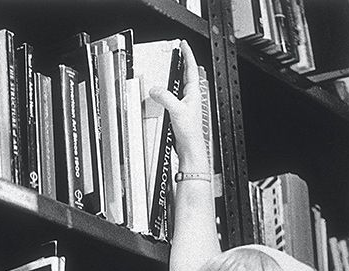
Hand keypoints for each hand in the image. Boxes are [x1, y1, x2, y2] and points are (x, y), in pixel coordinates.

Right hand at [149, 40, 207, 167]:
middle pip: (186, 74)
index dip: (188, 54)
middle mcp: (191, 97)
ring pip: (180, 85)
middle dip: (182, 63)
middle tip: (177, 53)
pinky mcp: (181, 112)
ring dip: (175, 77)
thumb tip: (155, 90)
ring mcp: (186, 104)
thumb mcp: (176, 111)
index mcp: (193, 93)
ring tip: (170, 69)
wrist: (190, 148)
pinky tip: (164, 95)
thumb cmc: (189, 132)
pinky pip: (174, 97)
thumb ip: (165, 98)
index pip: (191, 68)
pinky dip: (169, 92)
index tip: (184, 44)